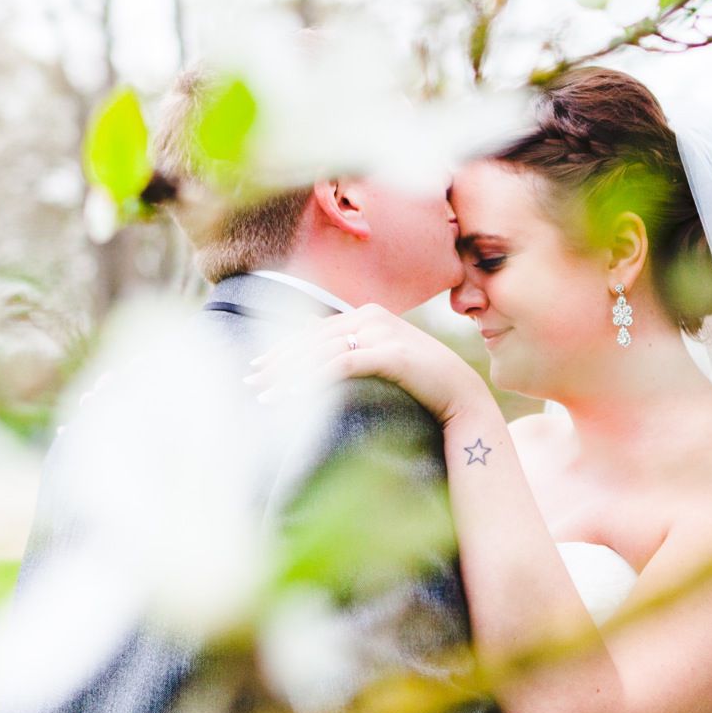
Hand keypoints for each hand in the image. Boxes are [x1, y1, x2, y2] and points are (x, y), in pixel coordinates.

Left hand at [247, 304, 487, 425]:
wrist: (461, 395)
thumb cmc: (422, 382)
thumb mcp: (385, 358)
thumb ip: (356, 350)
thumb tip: (321, 353)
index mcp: (368, 314)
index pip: (315, 330)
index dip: (284, 349)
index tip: (259, 367)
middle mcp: (371, 317)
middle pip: (312, 338)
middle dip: (277, 361)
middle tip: (250, 382)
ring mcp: (381, 333)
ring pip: (320, 352)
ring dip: (287, 375)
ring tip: (264, 395)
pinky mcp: (388, 354)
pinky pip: (339, 366)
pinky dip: (311, 381)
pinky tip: (291, 397)